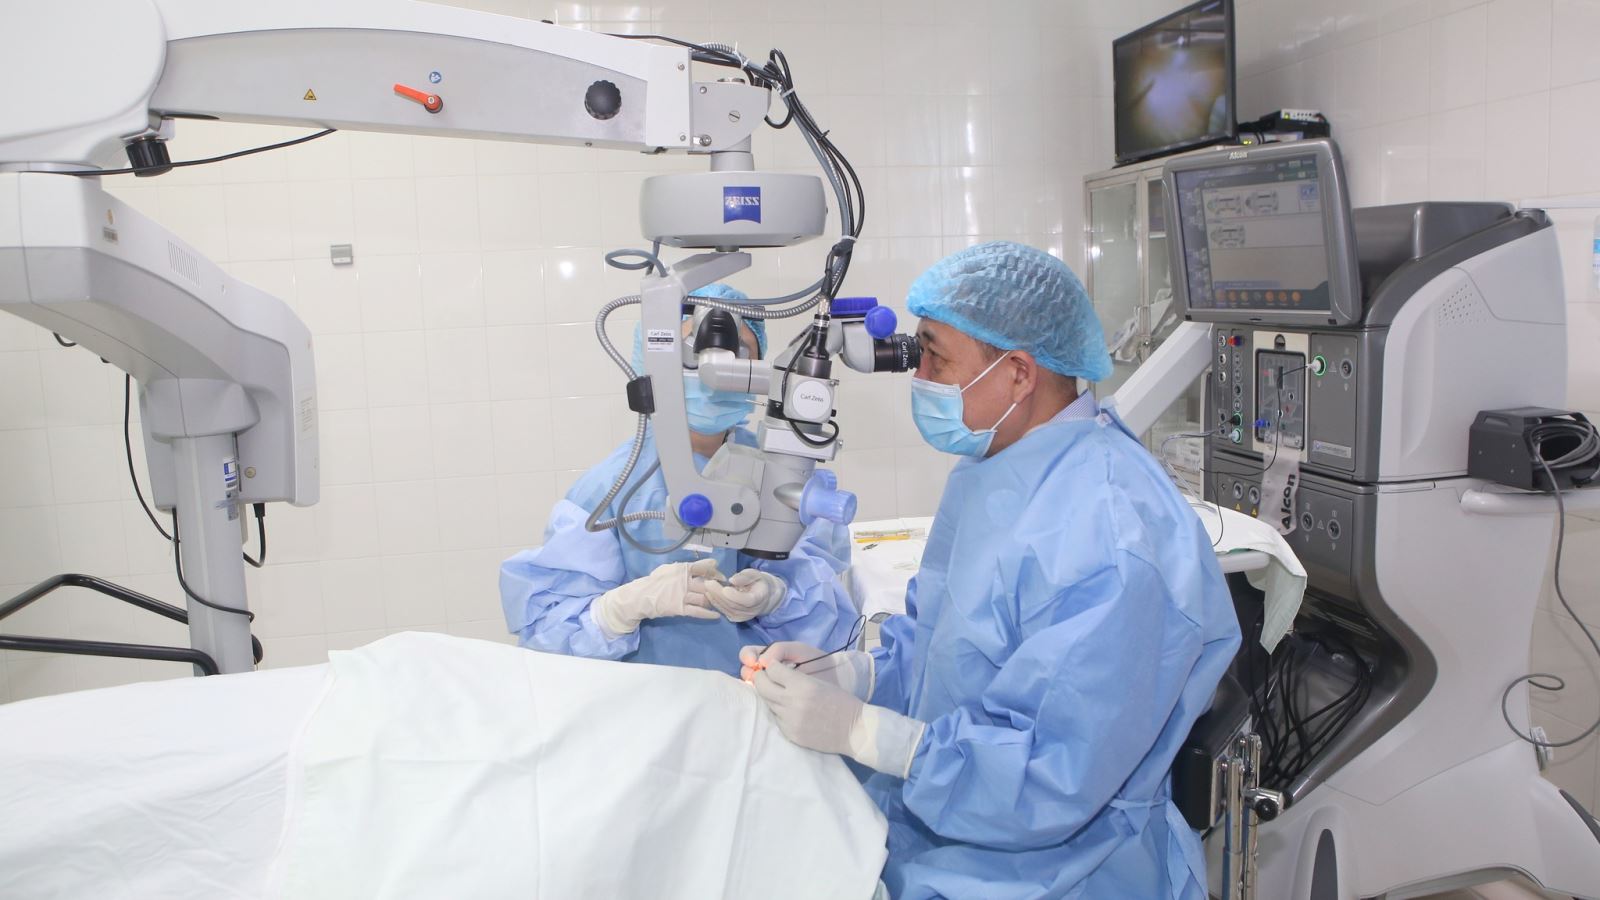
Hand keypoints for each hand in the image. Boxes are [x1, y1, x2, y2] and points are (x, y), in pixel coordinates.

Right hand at [592, 558, 722, 636]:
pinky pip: (698, 612)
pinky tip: (716, 616)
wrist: (642, 596)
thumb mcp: (670, 569)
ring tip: (719, 603)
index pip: (703, 567)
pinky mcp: (680, 609)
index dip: (714, 571)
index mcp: (682, 569)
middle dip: (717, 588)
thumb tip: (709, 563)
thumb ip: (688, 566)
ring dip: (714, 601)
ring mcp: (682, 595)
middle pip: (707, 584)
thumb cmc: (656, 581)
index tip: (721, 576)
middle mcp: (684, 581)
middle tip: (724, 591)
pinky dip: (708, 614)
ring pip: (704, 598)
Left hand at [705, 569, 786, 621]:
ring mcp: (743, 617)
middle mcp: (751, 611)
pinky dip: (715, 602)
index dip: (735, 596)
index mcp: (759, 599)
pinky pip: (723, 611)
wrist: (763, 596)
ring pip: (726, 609)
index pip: (747, 600)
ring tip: (706, 586)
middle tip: (708, 583)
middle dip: (719, 594)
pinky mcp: (735, 618)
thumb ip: (745, 577)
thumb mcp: (755, 574)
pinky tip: (708, 594)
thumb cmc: (758, 582)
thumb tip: (732, 580)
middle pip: (733, 605)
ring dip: (715, 598)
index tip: (725, 587)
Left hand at [751, 661, 925, 776]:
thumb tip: (772, 672)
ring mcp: (789, 720)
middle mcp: (792, 701)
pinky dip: (779, 713)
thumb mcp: (819, 682)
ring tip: (780, 694)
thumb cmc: (841, 702)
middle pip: (761, 686)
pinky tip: (790, 711)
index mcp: (802, 684)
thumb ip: (794, 678)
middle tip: (764, 677)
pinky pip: (776, 719)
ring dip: (770, 696)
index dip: (771, 666)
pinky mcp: (790, 733)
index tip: (773, 666)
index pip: (772, 669)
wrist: (854, 729)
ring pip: (767, 702)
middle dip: (761, 679)